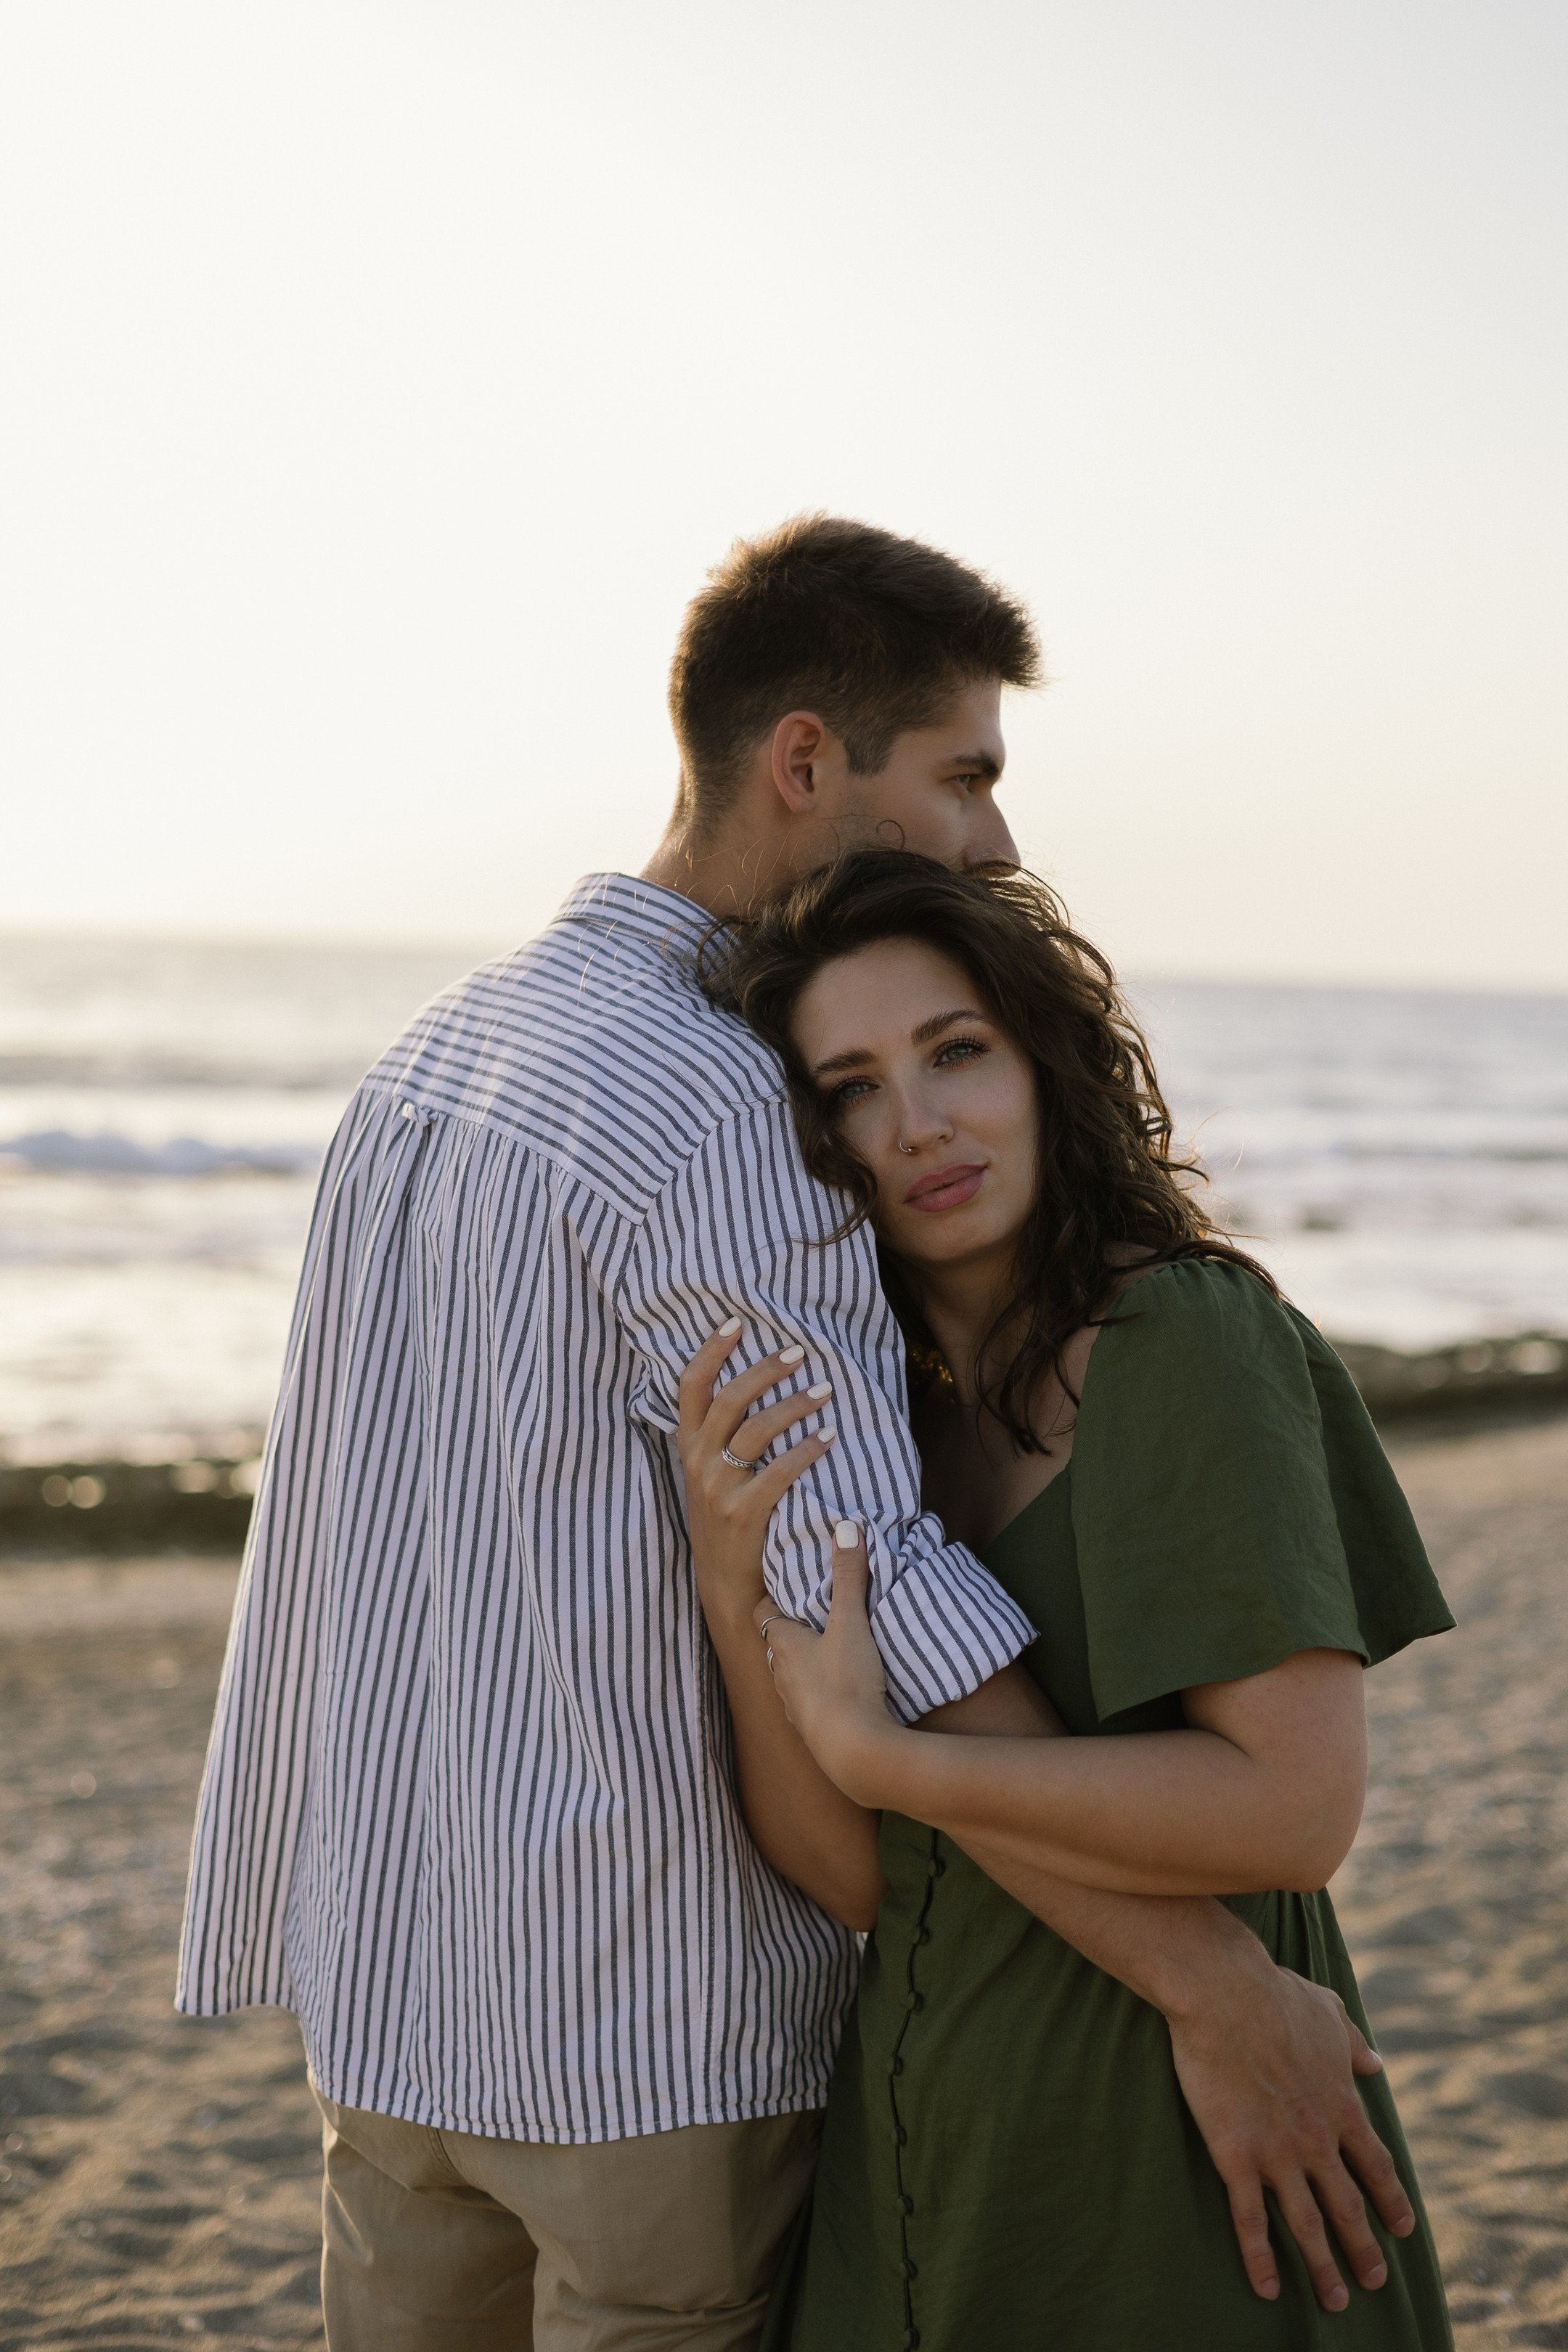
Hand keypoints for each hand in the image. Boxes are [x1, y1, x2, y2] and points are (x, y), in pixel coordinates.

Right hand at [677, 1319, 835, 1625]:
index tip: (736, 1323)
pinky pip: (778, 1471)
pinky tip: (827, 1438)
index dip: (710, 1351)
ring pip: (756, 1430)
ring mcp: (718, 1489)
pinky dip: (805, 1450)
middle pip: (728, 1400)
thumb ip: (721, 1437)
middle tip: (799, 1353)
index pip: (689, 1387)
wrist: (726, 1586)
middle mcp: (698, 1464)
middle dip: (764, 1370)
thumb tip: (755, 1388)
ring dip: (794, 1405)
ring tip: (825, 1391)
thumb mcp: (710, 1476)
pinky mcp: (743, 1514)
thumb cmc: (727, 1522)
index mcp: (689, 1448)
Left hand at [755, 1522, 901, 1799]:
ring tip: (829, 1646)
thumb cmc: (846, 1683)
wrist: (854, 1752)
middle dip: (791, 1626)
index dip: (773, 1595)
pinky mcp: (811, 1730)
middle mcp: (779, 1674)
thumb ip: (849, 1575)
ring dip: (805, 1660)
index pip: (762, 1610)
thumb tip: (846, 1526)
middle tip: (814, 1609)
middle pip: (776, 1642)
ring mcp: (793, 1705)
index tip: (790, 1582)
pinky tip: (839, 1688)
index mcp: (781, 1644)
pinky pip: (808, 1701)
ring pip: (791, 1674)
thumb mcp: (851, 1622)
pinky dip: (818, 1689)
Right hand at [1167, 1955, 1415, 2309]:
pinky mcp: (1236, 2156)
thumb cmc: (1273, 1993)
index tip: (1402, 2228)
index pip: (1375, 2164)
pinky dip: (1260, 2257)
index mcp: (1341, 2104)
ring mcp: (1278, 2152)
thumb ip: (1353, 2043)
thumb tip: (1376, 2064)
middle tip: (1376, 2280)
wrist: (1224, 1992)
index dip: (1390, 2199)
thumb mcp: (1328, 2012)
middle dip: (1364, 2248)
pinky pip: (1250, 2218)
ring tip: (1336, 2300)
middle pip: (1348, 2206)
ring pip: (1307, 2224)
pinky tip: (1267, 2288)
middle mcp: (1318, 2138)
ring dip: (1323, 2266)